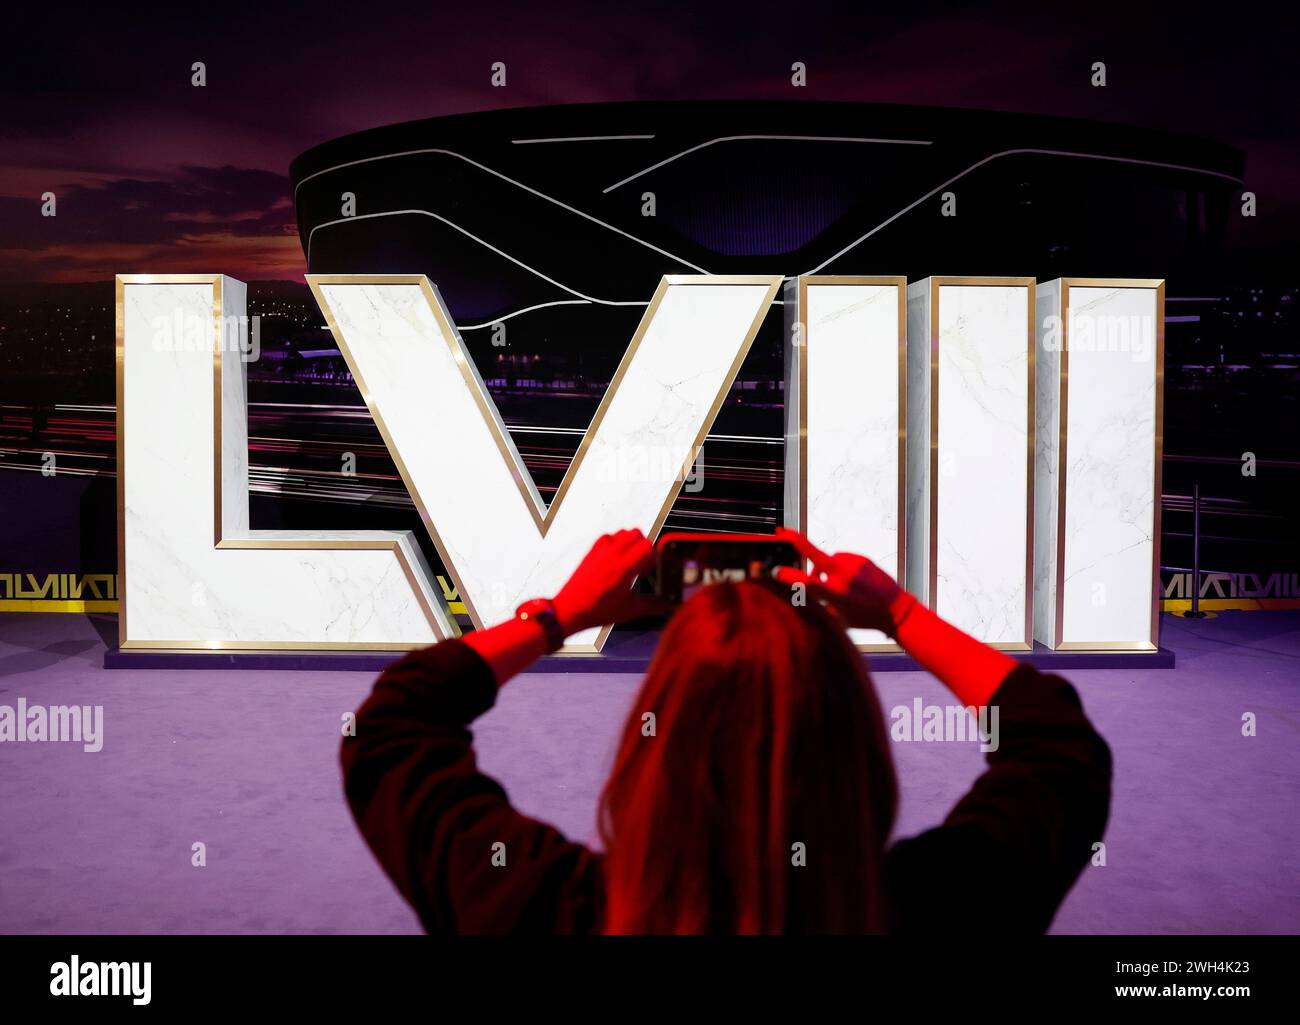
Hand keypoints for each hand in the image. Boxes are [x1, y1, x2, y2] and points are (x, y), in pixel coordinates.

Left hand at [552, 529, 666, 634]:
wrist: (571, 609)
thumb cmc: (595, 609)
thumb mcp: (630, 610)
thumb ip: (653, 605)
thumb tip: (666, 605)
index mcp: (624, 566)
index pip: (648, 545)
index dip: (653, 556)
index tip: (650, 569)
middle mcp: (612, 554)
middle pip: (637, 533)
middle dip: (644, 546)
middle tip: (642, 564)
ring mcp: (601, 550)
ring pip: (623, 532)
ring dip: (630, 542)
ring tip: (630, 560)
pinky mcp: (592, 552)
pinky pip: (608, 537)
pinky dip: (615, 543)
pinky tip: (615, 559)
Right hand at [772, 527, 907, 634]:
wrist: (895, 609)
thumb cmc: (865, 617)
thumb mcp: (838, 616)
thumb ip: (820, 600)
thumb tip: (805, 587)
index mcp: (834, 594)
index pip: (804, 581)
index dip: (785, 575)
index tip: (774, 571)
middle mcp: (843, 576)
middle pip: (812, 552)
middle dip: (794, 540)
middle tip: (780, 532)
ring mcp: (853, 564)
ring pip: (829, 561)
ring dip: (829, 569)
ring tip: (843, 585)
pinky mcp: (862, 558)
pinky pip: (844, 560)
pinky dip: (843, 567)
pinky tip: (854, 580)